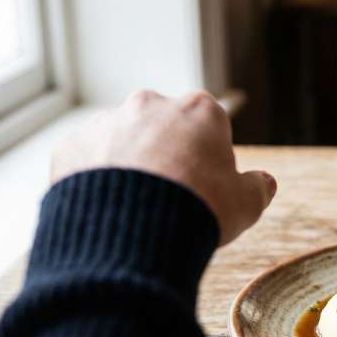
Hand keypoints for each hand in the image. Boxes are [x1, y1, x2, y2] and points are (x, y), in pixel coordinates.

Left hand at [52, 90, 276, 244]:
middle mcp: (150, 105)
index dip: (211, 158)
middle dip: (166, 155)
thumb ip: (258, 188)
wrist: (133, 232)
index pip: (209, 125)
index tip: (207, 186)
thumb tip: (265, 183)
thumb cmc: (199, 210)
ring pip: (121, 142)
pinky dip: (93, 180)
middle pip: (162, 128)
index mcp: (198, 110)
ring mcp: (107, 123)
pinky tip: (105, 211)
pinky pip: (86, 162)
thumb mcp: (244, 204)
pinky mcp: (71, 146)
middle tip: (170, 198)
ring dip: (128, 165)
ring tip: (135, 209)